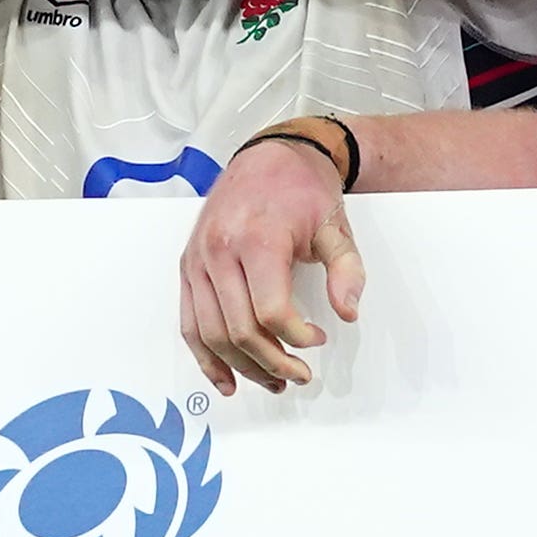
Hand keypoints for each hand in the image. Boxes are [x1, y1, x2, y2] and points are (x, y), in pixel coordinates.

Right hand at [180, 141, 364, 392]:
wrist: (269, 155)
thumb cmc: (301, 188)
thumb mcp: (335, 225)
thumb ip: (347, 269)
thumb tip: (348, 311)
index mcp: (256, 238)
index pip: (270, 311)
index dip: (297, 337)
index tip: (318, 339)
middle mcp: (218, 250)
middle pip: (239, 330)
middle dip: (272, 362)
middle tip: (299, 374)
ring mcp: (197, 260)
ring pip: (212, 334)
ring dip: (242, 368)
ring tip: (272, 381)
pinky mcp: (187, 266)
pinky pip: (189, 323)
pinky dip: (205, 358)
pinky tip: (225, 379)